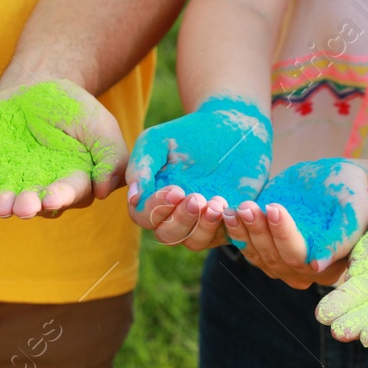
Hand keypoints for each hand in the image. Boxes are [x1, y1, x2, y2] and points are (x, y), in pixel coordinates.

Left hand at [0, 79, 124, 218]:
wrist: (36, 87)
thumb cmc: (74, 108)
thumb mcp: (100, 125)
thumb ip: (110, 157)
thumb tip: (103, 191)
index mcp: (74, 181)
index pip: (69, 193)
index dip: (61, 197)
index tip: (53, 199)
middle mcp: (45, 188)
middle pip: (37, 203)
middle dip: (30, 206)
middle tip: (24, 206)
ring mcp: (16, 182)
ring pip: (10, 200)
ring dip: (5, 206)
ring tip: (1, 206)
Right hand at [127, 96, 270, 245]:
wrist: (232, 125)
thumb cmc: (189, 132)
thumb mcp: (157, 140)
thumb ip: (141, 166)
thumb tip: (134, 198)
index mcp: (153, 196)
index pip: (143, 217)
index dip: (156, 209)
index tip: (175, 190)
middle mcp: (175, 212)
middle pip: (167, 235)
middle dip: (181, 220)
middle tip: (197, 198)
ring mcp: (202, 219)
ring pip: (194, 242)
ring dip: (203, 227)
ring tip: (217, 202)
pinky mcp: (228, 221)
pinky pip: (224, 237)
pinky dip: (228, 228)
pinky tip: (234, 206)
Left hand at [227, 159, 367, 287]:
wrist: (338, 181)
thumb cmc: (355, 195)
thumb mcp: (356, 211)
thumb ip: (343, 238)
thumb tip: (318, 265)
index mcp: (328, 268)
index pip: (300, 258)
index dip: (284, 235)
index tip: (274, 208)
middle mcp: (301, 271)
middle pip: (274, 257)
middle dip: (258, 231)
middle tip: (247, 206)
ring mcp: (280, 259)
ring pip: (256, 253)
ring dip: (242, 231)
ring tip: (236, 207)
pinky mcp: (264, 244)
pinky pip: (245, 244)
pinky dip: (234, 229)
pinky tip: (225, 211)